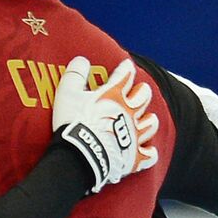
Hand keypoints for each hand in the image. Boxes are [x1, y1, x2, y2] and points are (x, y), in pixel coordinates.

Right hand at [52, 57, 159, 192]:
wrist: (80, 156)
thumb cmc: (73, 123)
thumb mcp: (67, 94)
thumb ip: (75, 75)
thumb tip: (82, 60)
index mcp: (114, 96)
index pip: (125, 75)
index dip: (126, 69)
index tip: (126, 65)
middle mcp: (129, 113)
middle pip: (144, 96)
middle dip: (142, 91)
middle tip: (138, 91)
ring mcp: (134, 135)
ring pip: (151, 123)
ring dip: (148, 119)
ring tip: (144, 119)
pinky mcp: (135, 157)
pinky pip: (150, 154)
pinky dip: (149, 152)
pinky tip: (147, 150)